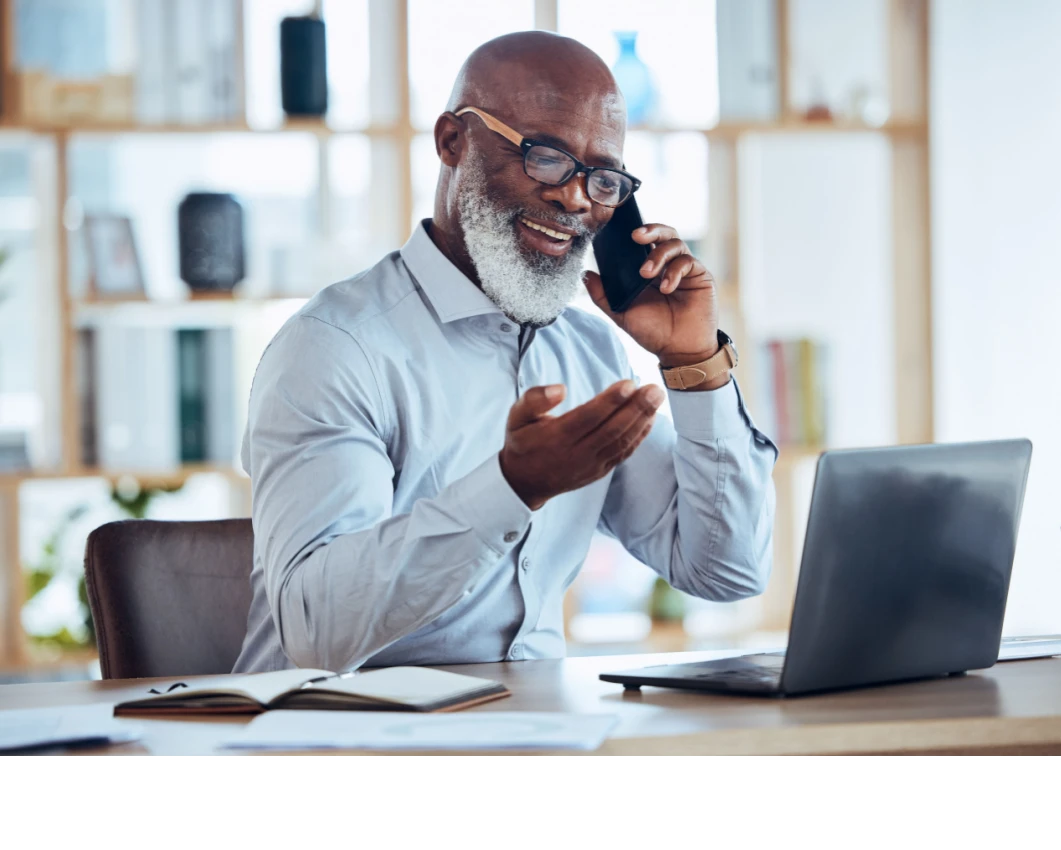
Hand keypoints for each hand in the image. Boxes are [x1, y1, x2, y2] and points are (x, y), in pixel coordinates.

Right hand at [499, 381, 665, 510]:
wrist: (524, 483)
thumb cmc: (522, 442)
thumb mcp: (516, 417)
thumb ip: (534, 399)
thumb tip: (560, 389)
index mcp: (556, 437)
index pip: (589, 417)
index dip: (611, 401)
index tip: (629, 383)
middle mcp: (576, 454)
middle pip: (611, 430)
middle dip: (636, 408)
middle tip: (654, 389)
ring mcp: (590, 465)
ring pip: (621, 442)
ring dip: (642, 420)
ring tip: (656, 398)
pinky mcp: (599, 471)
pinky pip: (623, 454)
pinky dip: (639, 437)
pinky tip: (650, 419)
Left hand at [584, 222, 719, 370]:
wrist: (679, 351)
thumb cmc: (653, 332)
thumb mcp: (622, 313)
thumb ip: (603, 295)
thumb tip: (585, 274)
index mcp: (650, 269)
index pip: (644, 242)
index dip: (636, 232)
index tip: (620, 232)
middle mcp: (668, 265)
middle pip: (663, 233)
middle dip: (650, 230)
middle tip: (636, 237)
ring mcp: (685, 269)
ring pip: (675, 243)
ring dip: (658, 255)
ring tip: (645, 274)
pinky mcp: (700, 276)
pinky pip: (688, 262)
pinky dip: (674, 271)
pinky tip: (666, 288)